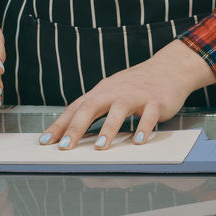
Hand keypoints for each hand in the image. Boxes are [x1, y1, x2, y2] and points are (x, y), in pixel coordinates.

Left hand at [40, 41, 215, 148]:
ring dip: (109, 129)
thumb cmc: (136, 85)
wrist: (169, 68)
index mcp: (101, 92)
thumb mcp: (111, 93)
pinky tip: (139, 141)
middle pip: (91, 107)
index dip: (60, 125)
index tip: (46, 141)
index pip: (75, 108)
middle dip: (76, 128)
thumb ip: (94, 110)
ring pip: (119, 111)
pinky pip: (148, 115)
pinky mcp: (155, 101)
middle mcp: (115, 92)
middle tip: (64, 146)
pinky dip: (144, 128)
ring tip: (100, 147)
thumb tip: (71, 131)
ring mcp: (135, 96)